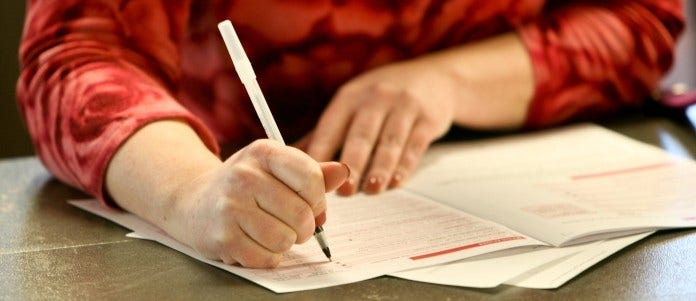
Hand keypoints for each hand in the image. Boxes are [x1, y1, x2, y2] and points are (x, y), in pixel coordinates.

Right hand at [165, 140, 348, 267]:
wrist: (195, 201)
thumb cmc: (247, 185)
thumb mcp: (277, 168)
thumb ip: (313, 172)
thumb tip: (345, 172)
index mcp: (263, 152)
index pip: (311, 177)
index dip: (319, 198)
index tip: (312, 202)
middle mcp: (244, 175)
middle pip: (302, 213)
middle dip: (306, 225)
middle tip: (293, 223)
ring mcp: (230, 207)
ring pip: (286, 239)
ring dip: (287, 242)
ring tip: (274, 231)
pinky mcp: (222, 237)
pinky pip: (266, 258)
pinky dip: (269, 257)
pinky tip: (257, 243)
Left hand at [303, 59, 456, 194]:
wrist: (435, 78)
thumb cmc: (384, 97)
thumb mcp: (353, 104)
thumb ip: (326, 133)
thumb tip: (291, 160)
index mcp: (350, 97)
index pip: (330, 126)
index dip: (320, 152)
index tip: (311, 178)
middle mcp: (376, 98)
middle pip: (361, 135)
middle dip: (351, 164)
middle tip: (344, 190)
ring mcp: (404, 106)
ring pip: (389, 142)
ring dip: (380, 168)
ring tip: (372, 189)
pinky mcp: (428, 118)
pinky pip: (415, 144)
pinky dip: (405, 165)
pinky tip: (397, 181)